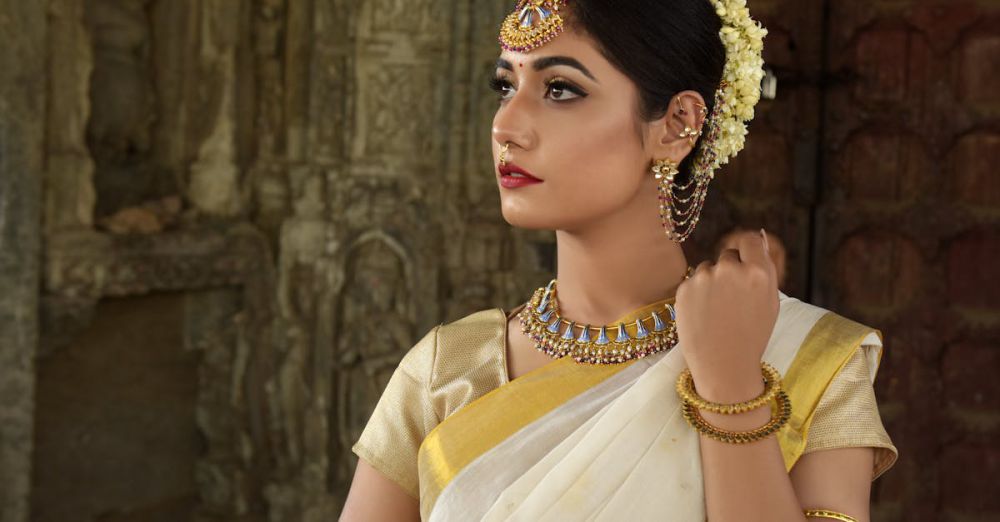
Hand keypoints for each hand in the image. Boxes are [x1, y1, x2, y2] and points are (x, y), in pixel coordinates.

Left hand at [674, 229, 779, 401]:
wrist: (724, 366)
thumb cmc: (752, 335)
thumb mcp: (770, 302)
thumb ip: (765, 268)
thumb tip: (760, 235)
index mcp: (758, 272)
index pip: (751, 240)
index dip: (748, 251)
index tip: (746, 262)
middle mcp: (731, 269)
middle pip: (729, 255)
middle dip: (730, 270)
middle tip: (732, 299)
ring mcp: (704, 278)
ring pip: (708, 267)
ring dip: (712, 281)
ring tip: (717, 311)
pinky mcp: (684, 288)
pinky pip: (693, 281)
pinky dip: (696, 294)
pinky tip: (703, 315)